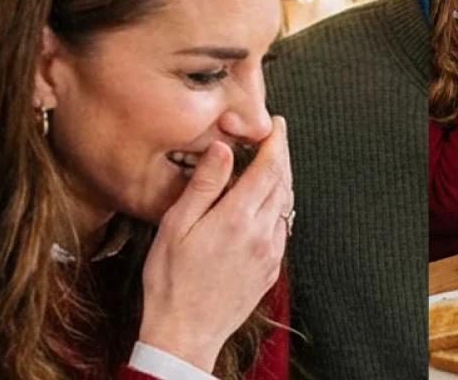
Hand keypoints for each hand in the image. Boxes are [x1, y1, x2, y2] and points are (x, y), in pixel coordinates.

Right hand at [139, 117, 291, 371]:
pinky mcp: (271, 268)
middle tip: (276, 137)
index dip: (275, 142)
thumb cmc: (171, 281)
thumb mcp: (177, 226)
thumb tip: (223, 150)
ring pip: (287, 205)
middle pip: (283, 182)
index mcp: (237, 218)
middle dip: (282, 155)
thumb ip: (204, 185)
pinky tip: (266, 203)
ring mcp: (271, 252)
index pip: (269, 168)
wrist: (185, 332)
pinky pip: (283, 228)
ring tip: (272, 164)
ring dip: (283, 180)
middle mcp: (262, 233)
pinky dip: (279, 207)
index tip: (275, 125)